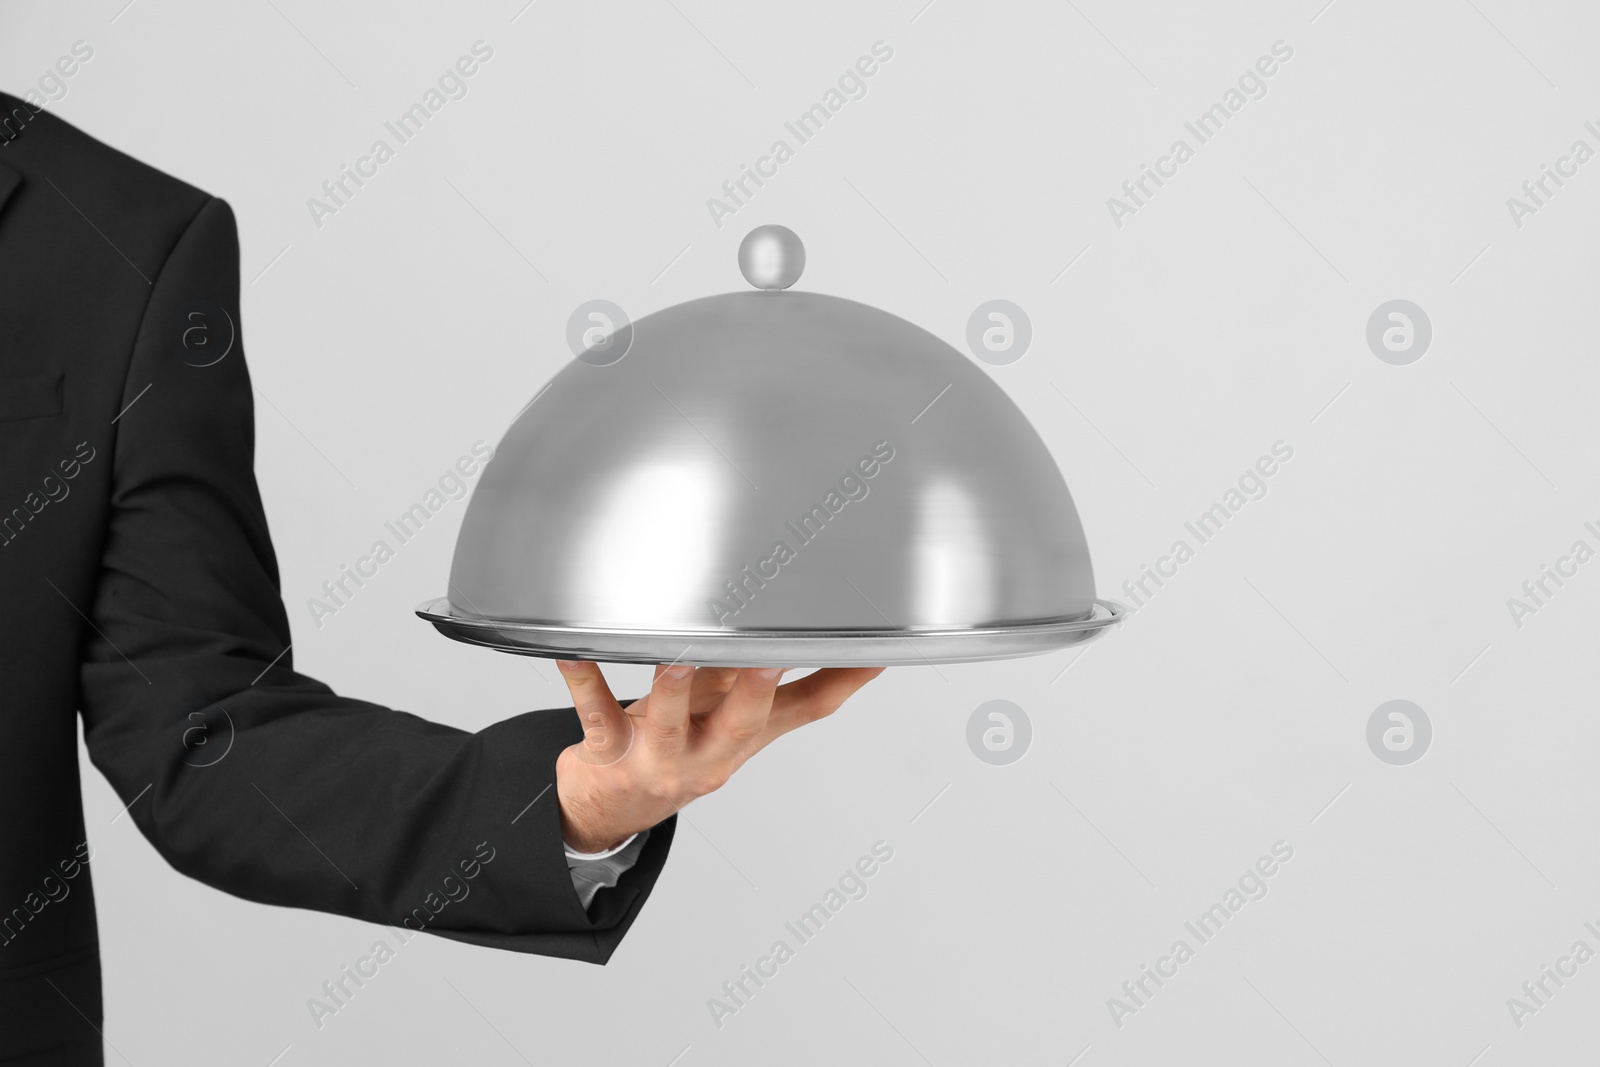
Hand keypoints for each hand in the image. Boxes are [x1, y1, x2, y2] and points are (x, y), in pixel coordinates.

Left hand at [552, 661, 885, 852]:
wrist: (609, 809)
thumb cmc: (675, 750)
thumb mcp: (730, 722)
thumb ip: (769, 682)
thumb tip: (812, 639)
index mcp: (744, 737)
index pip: (805, 710)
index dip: (842, 681)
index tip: (871, 648)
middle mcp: (707, 752)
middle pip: (742, 724)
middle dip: (758, 690)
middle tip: (771, 655)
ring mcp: (657, 756)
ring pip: (668, 725)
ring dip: (672, 692)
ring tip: (676, 661)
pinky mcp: (608, 751)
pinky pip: (596, 715)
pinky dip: (584, 680)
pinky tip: (574, 652)